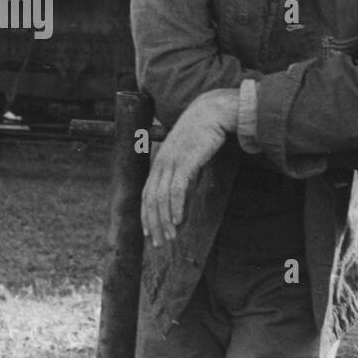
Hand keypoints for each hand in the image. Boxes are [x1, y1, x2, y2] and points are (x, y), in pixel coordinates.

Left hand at [141, 89, 238, 246]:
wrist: (211, 113)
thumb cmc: (202, 135)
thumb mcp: (189, 158)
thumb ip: (184, 177)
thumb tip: (185, 195)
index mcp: (159, 164)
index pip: (146, 196)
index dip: (146, 217)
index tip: (149, 234)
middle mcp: (161, 164)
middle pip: (150, 201)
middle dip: (153, 225)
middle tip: (158, 244)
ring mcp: (171, 163)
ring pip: (161, 198)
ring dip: (164, 221)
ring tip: (170, 238)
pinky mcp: (185, 162)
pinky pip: (176, 189)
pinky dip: (175, 207)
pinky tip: (177, 221)